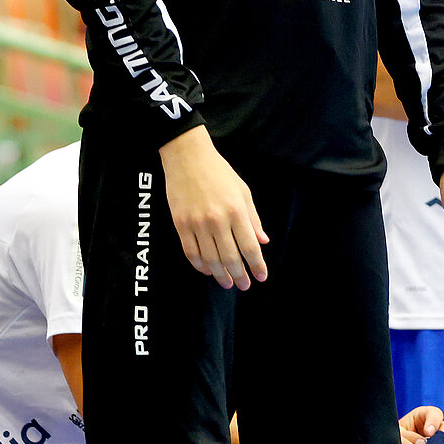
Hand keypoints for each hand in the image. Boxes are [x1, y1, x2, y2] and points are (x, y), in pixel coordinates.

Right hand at [159, 128, 267, 289]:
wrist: (188, 157)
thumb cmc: (219, 172)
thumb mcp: (242, 191)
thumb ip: (253, 218)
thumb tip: (263, 241)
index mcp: (236, 210)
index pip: (250, 246)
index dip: (257, 265)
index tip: (261, 277)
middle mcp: (217, 220)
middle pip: (230, 257)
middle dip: (239, 275)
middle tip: (243, 285)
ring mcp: (197, 223)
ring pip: (210, 259)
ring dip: (220, 275)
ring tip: (226, 283)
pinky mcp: (181, 224)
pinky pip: (190, 252)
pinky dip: (199, 265)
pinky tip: (207, 270)